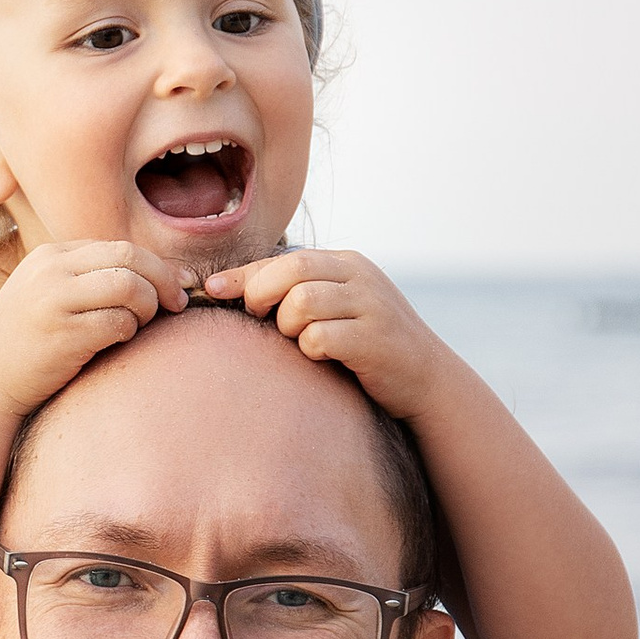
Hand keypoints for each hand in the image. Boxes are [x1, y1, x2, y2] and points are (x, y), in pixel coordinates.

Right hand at [0, 241, 186, 423]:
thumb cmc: (28, 343)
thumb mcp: (47, 294)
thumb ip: (89, 279)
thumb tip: (164, 275)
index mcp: (50, 255)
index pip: (120, 247)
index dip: (156, 266)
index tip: (175, 287)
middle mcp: (51, 270)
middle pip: (130, 257)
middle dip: (164, 280)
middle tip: (177, 305)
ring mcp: (54, 300)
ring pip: (130, 286)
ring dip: (148, 308)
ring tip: (141, 326)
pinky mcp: (62, 333)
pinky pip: (119, 324)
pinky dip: (129, 334)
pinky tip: (117, 344)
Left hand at [205, 248, 450, 418]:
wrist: (427, 380)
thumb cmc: (365, 346)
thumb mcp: (337, 308)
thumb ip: (296, 293)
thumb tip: (223, 287)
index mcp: (347, 264)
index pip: (285, 258)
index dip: (244, 274)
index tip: (212, 290)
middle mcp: (361, 277)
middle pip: (291, 271)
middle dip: (261, 295)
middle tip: (261, 318)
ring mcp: (371, 306)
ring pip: (301, 302)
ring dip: (289, 326)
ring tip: (301, 340)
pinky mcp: (375, 339)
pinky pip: (319, 338)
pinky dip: (311, 350)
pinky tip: (323, 358)